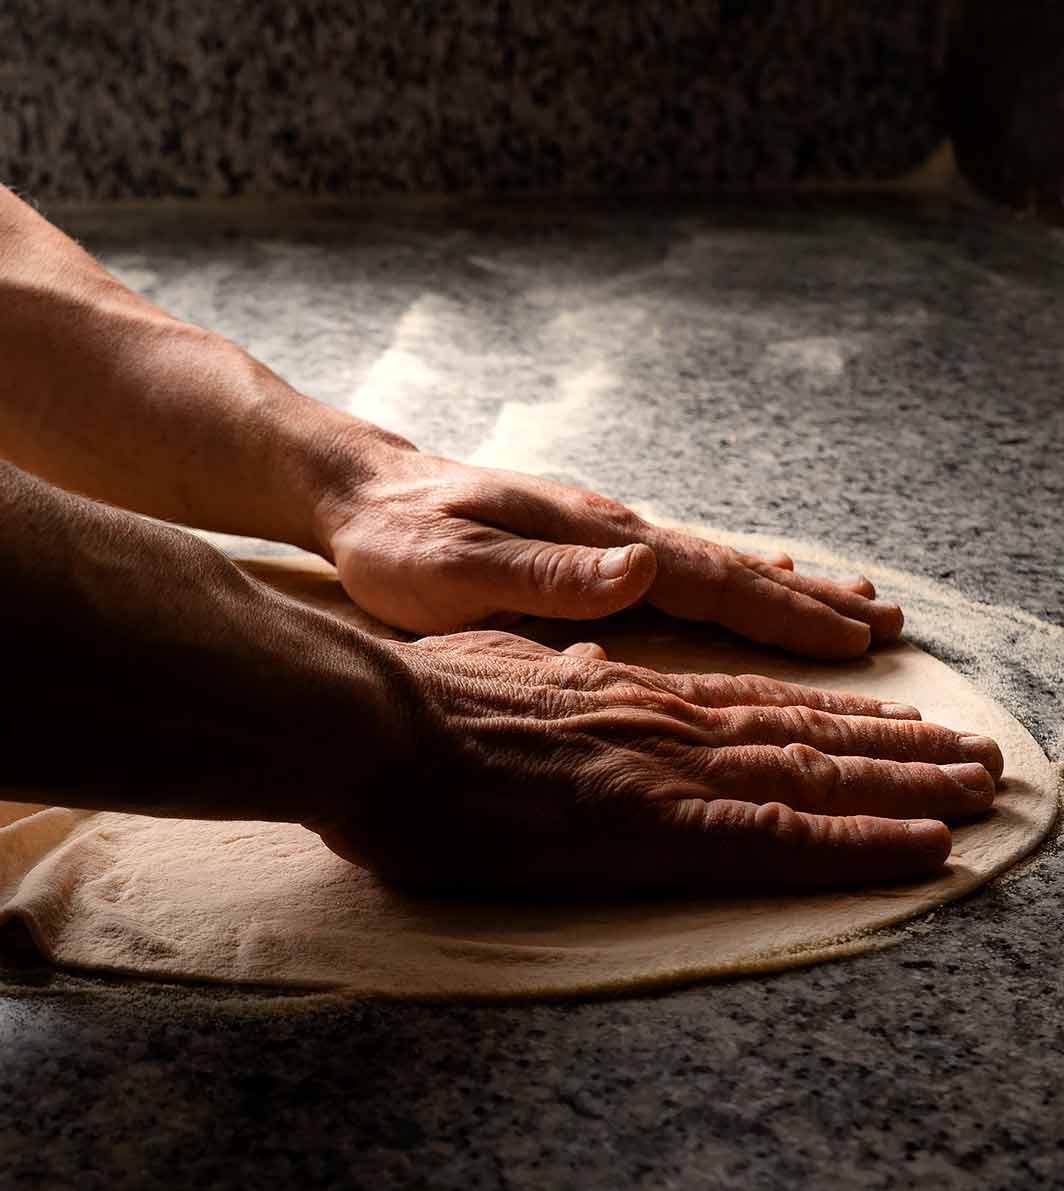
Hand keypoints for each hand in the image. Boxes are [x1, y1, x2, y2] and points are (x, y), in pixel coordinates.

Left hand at [313, 440, 903, 658]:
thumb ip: (552, 575)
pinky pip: (678, 563)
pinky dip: (730, 574)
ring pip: (712, 563)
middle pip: (731, 569)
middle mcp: (612, 533)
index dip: (785, 615)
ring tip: (849, 599)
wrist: (358, 492)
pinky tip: (749, 575)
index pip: (710, 582)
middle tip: (889, 623)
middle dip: (811, 601)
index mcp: (595, 545)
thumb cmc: (398, 544)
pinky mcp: (583, 541)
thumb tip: (646, 566)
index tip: (856, 641)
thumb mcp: (459, 570)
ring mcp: (601, 533)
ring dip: (784, 586)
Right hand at [313, 630, 1001, 893]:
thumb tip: (577, 660)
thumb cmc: (412, 706)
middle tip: (976, 758)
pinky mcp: (650, 828)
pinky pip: (777, 839)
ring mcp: (665, 770)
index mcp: (626, 691)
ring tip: (979, 791)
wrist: (372, 723)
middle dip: (899, 749)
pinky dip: (858, 845)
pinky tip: (922, 850)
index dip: (833, 718)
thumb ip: (551, 669)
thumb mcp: (494, 667)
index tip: (892, 725)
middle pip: (807, 734)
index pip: (754, 706)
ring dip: (907, 787)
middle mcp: (665, 720)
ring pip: (815, 775)